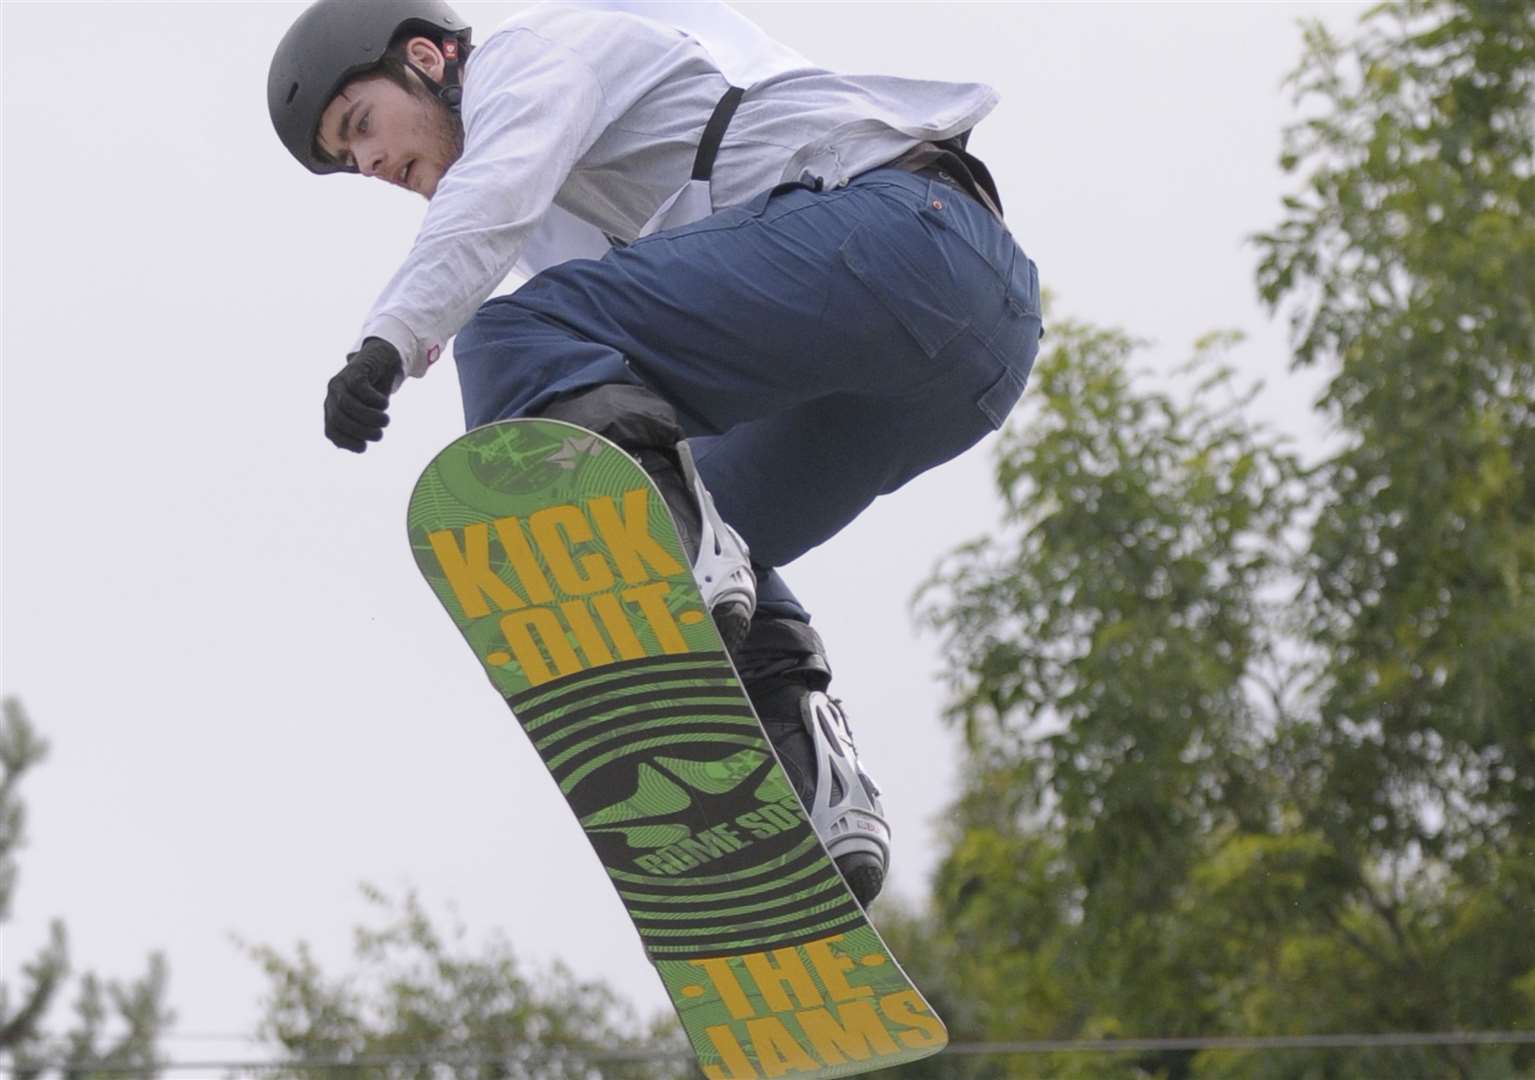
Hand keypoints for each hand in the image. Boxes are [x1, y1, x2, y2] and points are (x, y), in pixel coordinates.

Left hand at [324, 337, 402, 451]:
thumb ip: (362, 428)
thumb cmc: (376, 392)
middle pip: (339, 418)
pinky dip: (374, 400)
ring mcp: (341, 381)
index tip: (364, 448)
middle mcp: (332, 395)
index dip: (346, 442)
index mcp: (332, 409)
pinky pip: (360, 388)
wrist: (383, 360)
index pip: (331, 431)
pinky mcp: (354, 370)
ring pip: (348, 404)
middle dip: (360, 431)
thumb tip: (357, 446)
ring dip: (369, 417)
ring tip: (385, 421)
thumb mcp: (369, 413)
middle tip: (379, 435)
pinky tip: (385, 403)